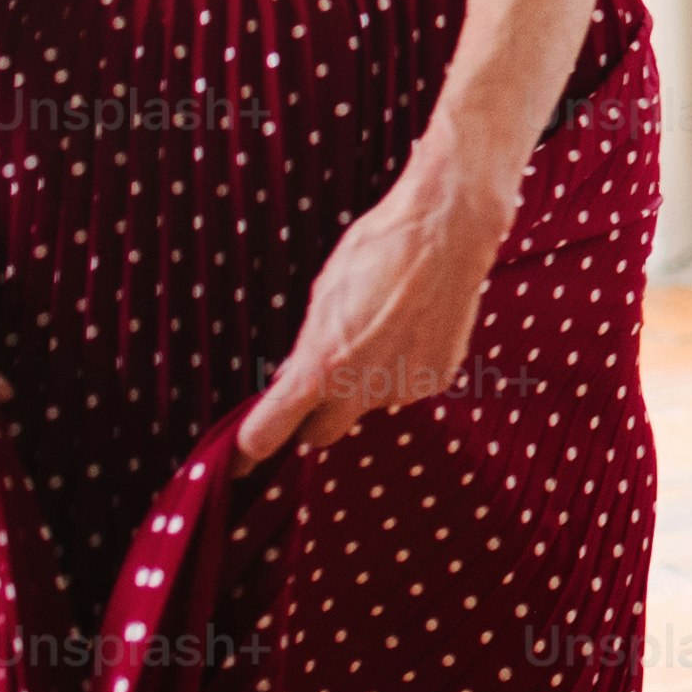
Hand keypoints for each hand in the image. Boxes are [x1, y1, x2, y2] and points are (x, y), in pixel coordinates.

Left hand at [237, 167, 516, 463]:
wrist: (448, 231)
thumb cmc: (377, 251)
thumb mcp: (325, 297)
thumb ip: (309, 349)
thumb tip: (296, 378)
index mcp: (321, 366)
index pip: (270, 431)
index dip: (252, 448)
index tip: (243, 460)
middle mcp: (361, 388)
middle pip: (321, 435)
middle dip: (314, 419)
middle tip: (320, 385)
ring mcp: (404, 387)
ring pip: (368, 404)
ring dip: (366, 385)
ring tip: (384, 329)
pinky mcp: (437, 378)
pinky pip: (406, 387)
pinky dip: (403, 369)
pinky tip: (413, 328)